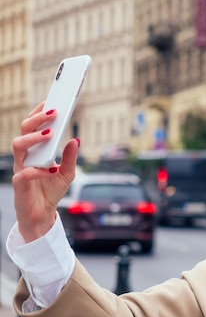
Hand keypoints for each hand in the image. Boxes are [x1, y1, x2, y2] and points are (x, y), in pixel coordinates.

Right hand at [12, 102, 78, 241]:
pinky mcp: (20, 184)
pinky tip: (51, 170)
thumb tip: (76, 140)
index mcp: (35, 151)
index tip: (49, 103)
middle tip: (53, 112)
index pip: (32, 128)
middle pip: (23, 131)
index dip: (38, 114)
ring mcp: (20, 168)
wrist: (42, 214)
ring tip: (49, 134)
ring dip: (33, 138)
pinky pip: (24, 173)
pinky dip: (38, 170)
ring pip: (17, 146)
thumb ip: (70, 158)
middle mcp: (25, 157)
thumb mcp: (67, 173)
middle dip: (36, 119)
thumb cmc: (51, 191)